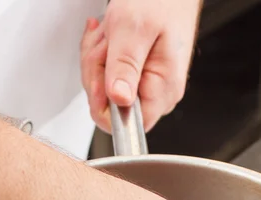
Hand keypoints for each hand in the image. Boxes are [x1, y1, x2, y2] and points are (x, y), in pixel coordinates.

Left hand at [81, 0, 201, 131]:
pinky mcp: (137, 76)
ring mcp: (147, 85)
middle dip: (98, 72)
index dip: (103, 105)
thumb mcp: (134, 29)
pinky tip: (111, 37)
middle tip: (108, 44)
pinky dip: (102, 55)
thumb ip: (124, 66)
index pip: (127, 125)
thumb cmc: (161, 0)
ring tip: (111, 34)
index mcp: (162, 89)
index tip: (100, 77)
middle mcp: (157, 93)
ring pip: (104, 90)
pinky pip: (108, 77)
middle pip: (109, 106)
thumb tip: (118, 100)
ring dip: (98, 59)